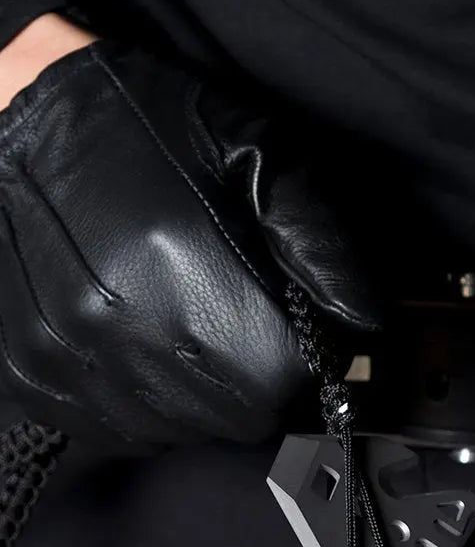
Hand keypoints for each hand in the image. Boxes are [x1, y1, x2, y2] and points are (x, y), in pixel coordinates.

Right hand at [0, 31, 383, 444]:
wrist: (29, 116)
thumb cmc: (155, 127)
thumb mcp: (260, 156)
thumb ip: (322, 243)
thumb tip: (368, 320)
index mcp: (183, 270)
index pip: (281, 378)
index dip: (304, 360)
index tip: (295, 329)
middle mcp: (119, 326)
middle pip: (236, 416)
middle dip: (260, 382)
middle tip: (248, 329)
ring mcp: (69, 357)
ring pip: (182, 430)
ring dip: (206, 398)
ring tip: (193, 330)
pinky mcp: (35, 376)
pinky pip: (122, 431)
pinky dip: (150, 406)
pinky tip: (149, 349)